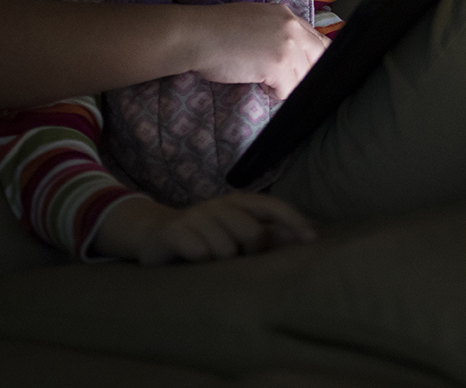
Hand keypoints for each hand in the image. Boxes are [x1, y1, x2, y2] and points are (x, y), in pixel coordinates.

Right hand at [93, 192, 317, 264]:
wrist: (152, 235)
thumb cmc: (205, 238)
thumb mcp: (236, 234)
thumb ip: (268, 234)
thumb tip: (306, 238)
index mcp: (238, 203)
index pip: (272, 205)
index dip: (294, 220)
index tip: (312, 240)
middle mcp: (218, 204)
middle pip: (252, 233)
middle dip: (249, 253)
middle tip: (234, 259)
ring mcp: (195, 215)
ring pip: (225, 249)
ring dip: (220, 263)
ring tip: (208, 263)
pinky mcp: (172, 231)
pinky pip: (199, 253)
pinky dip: (200, 262)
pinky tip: (192, 262)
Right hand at [191, 2, 329, 99]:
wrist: (196, 35)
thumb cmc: (215, 30)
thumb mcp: (256, 21)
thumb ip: (278, 33)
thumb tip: (293, 56)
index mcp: (287, 15)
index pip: (319, 41)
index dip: (312, 59)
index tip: (299, 69)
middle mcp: (292, 27)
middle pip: (319, 59)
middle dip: (303, 73)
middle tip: (280, 77)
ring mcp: (287, 45)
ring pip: (303, 78)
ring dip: (284, 83)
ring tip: (260, 76)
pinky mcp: (279, 64)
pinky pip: (288, 90)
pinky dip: (273, 92)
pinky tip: (256, 81)